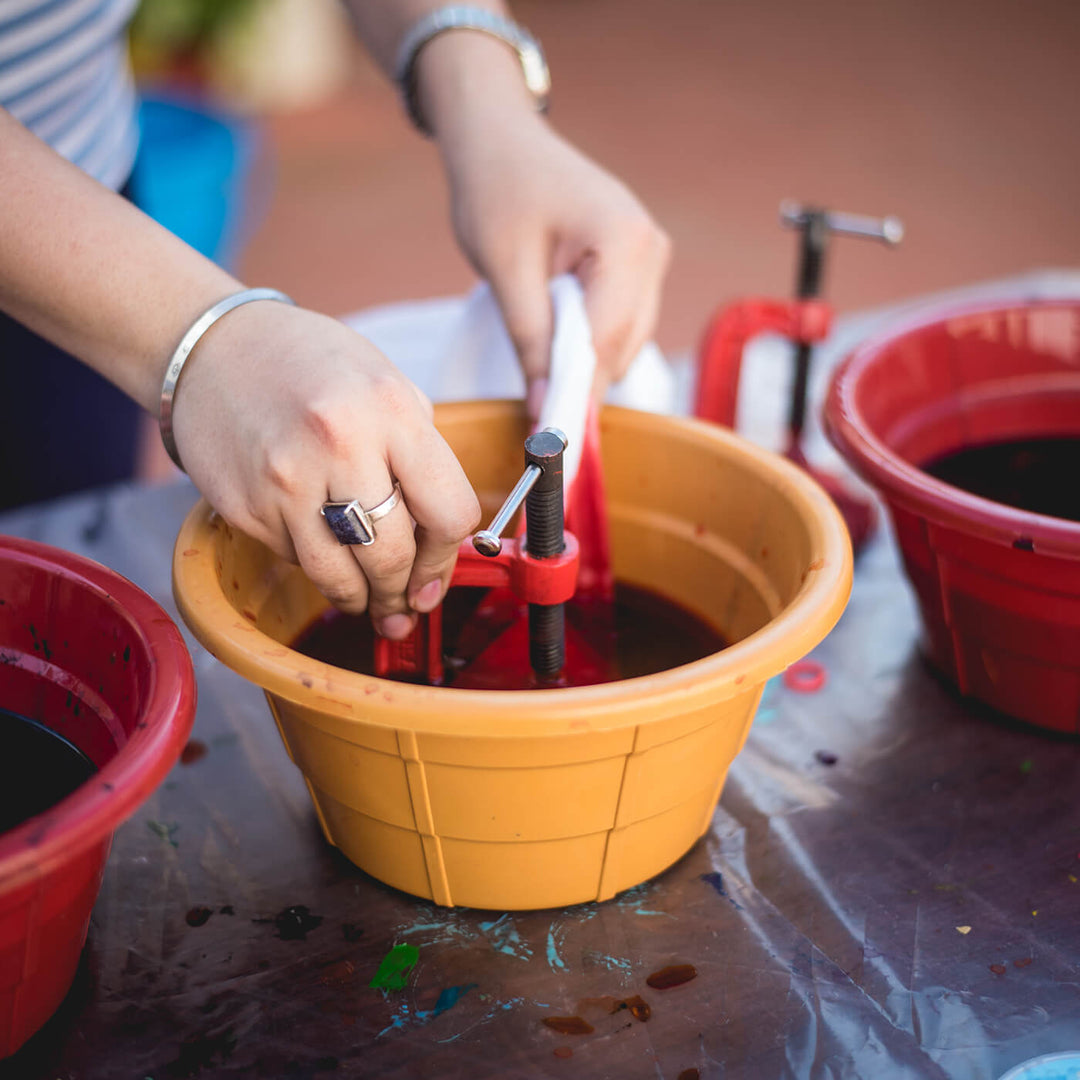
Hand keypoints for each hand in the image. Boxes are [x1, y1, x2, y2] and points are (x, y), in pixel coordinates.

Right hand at [169, 301, 480, 636]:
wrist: (213, 349)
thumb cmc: (312, 365)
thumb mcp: (387, 385)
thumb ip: (421, 454)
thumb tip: (442, 537)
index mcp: (390, 410)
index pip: (449, 511)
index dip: (447, 558)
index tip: (437, 577)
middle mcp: (340, 445)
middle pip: (393, 557)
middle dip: (402, 594)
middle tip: (403, 607)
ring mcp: (286, 481)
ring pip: (340, 576)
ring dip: (361, 599)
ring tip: (369, 601)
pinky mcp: (245, 507)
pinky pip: (295, 559)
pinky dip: (313, 562)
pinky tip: (316, 543)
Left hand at [439, 113, 670, 416]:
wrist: (501, 140)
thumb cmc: (497, 188)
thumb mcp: (504, 269)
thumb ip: (530, 338)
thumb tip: (543, 406)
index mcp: (626, 241)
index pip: (606, 338)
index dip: (576, 391)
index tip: (547, 435)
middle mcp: (652, 250)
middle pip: (622, 346)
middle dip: (579, 380)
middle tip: (533, 406)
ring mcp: (651, 258)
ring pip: (623, 342)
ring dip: (582, 361)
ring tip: (536, 350)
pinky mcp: (638, 268)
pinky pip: (619, 326)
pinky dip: (587, 342)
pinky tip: (553, 330)